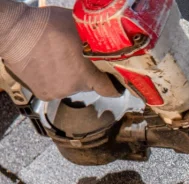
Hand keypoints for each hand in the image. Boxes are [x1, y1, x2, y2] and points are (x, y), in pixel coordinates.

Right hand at [0, 3, 117, 100]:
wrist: (14, 31)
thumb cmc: (46, 25)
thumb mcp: (78, 26)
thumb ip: (94, 39)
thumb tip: (108, 40)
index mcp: (86, 74)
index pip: (109, 89)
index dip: (114, 85)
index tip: (115, 81)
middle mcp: (73, 87)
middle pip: (89, 85)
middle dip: (87, 74)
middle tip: (79, 59)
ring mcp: (57, 92)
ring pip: (71, 86)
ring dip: (69, 76)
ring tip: (59, 59)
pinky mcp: (42, 93)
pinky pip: (55, 88)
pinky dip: (53, 79)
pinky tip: (47, 65)